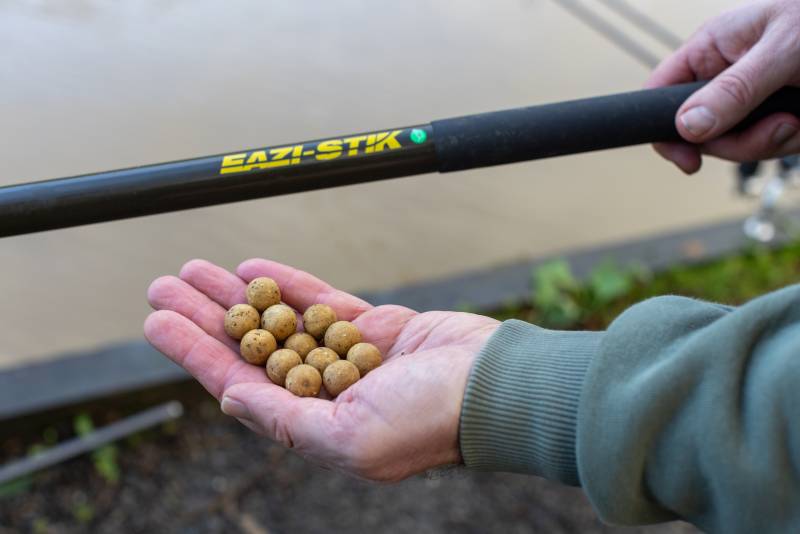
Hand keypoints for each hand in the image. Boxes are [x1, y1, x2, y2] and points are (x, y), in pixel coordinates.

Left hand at [144, 259, 498, 481]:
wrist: (493, 387)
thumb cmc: (429, 422)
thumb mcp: (352, 438)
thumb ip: (287, 422)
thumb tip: (230, 401)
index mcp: (312, 423)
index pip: (238, 382)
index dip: (194, 352)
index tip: (157, 321)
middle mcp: (322, 390)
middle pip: (249, 345)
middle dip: (206, 316)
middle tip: (166, 284)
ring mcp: (345, 356)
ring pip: (278, 319)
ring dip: (237, 293)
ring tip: (198, 268)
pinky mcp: (370, 327)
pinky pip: (318, 301)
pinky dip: (287, 283)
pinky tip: (254, 267)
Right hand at [646, 0, 799, 172]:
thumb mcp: (781, 50)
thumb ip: (734, 89)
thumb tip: (688, 127)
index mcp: (712, 49)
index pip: (661, 93)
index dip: (664, 130)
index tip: (687, 160)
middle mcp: (725, 77)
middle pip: (701, 132)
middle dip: (739, 141)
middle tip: (777, 127)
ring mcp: (751, 100)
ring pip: (737, 145)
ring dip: (772, 141)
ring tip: (799, 117)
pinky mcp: (777, 116)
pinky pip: (769, 146)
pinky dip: (792, 140)